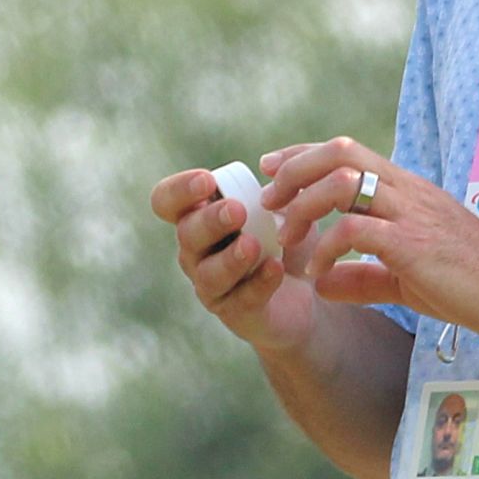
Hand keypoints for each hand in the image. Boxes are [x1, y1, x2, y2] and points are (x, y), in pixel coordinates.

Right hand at [153, 168, 322, 354]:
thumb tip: (270, 165)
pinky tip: (276, 269)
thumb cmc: (288, 237)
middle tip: (236, 211)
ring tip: (253, 245)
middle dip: (210, 221)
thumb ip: (281, 181)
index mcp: (199, 216)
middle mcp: (196, 251)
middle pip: (186, 234)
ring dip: (229, 258)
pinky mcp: (234, 313)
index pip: (166, 201)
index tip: (208, 181)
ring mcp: (211, 284)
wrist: (312, 287)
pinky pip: (241, 300)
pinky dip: (259, 283)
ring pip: (207, 273)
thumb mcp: (288, 204)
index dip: (179, 190)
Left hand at [257, 137, 478, 346]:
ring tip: (289, 240)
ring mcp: (410, 213)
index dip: (302, 155)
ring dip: (303, 208)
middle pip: (338, 152)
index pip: (346, 152)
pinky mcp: (412, 243)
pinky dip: (326, 249)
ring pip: (341, 182)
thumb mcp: (405, 277)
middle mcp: (405, 191)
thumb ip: (362, 277)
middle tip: (271, 203)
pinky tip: (319, 273)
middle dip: (294, 172)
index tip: (271, 169)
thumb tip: (321, 283)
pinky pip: (354, 231)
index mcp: (404, 190)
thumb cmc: (468, 283)